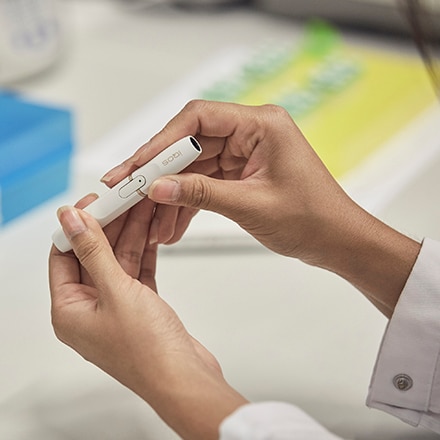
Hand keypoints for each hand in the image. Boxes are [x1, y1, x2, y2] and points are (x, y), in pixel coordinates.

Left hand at [49, 195, 246, 439]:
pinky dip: (144, 251)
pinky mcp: (140, 306)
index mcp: (70, 310)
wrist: (185, 377)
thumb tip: (72, 221)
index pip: (63, 255)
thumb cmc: (148, 351)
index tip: (93, 201)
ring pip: (119, 260)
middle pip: (94, 254)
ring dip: (130, 234)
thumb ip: (94, 251)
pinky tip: (151, 231)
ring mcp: (116, 307)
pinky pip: (136, 271)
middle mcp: (90, 308)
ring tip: (141, 206)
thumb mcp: (115, 291)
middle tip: (123, 198)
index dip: (77, 226)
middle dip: (109, 225)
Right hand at [102, 100, 420, 315]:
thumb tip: (157, 187)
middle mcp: (252, 132)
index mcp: (262, 125)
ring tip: (151, 222)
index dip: (162, 141)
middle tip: (129, 190)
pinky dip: (189, 202)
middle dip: (160, 171)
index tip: (138, 166)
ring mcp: (246, 153)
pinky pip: (206, 183)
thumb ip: (201, 194)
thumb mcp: (251, 206)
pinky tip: (171, 225)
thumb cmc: (312, 219)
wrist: (338, 241)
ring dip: (173, 193)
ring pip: (195, 167)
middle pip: (191, 143)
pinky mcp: (242, 173)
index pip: (199, 119)